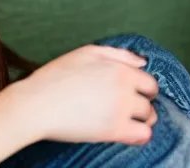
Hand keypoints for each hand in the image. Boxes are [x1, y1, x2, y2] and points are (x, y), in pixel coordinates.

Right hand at [15, 44, 158, 145]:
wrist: (38, 103)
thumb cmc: (57, 75)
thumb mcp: (86, 53)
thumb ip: (117, 54)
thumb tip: (141, 62)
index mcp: (119, 69)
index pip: (150, 81)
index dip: (142, 87)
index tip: (132, 92)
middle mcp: (125, 88)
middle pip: (150, 101)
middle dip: (142, 103)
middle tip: (126, 106)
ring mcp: (121, 110)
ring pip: (149, 119)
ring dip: (141, 119)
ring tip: (124, 119)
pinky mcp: (114, 131)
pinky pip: (143, 136)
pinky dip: (139, 135)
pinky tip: (125, 132)